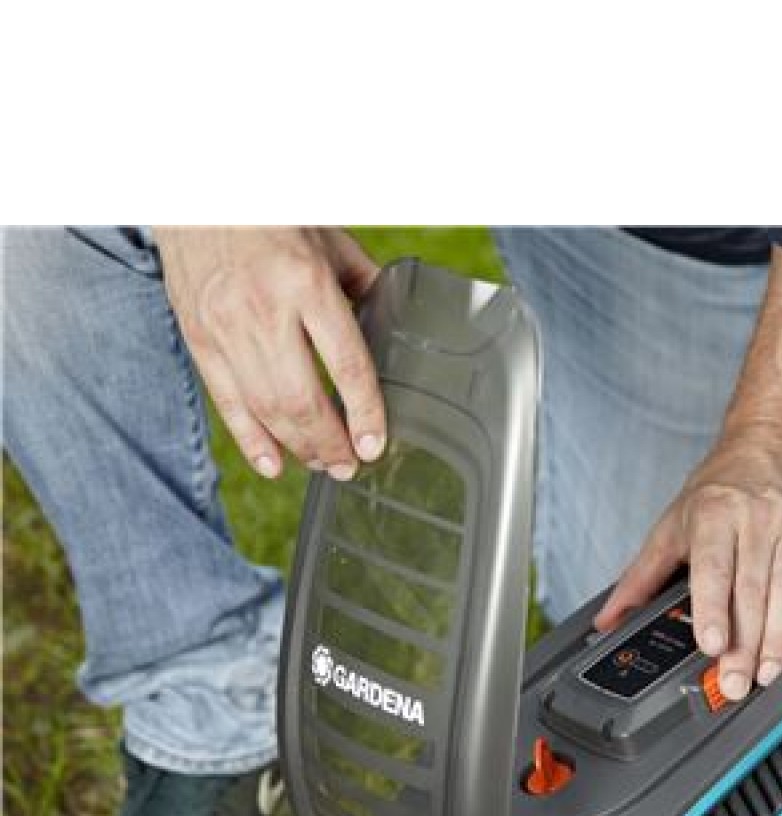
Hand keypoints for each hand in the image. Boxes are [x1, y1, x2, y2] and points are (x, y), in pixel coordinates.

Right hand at [155, 227, 384, 479]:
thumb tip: (393, 326)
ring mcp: (226, 327)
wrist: (195, 191)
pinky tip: (274, 464)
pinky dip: (250, 440)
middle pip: (302, 399)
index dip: (363, 413)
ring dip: (298, 447)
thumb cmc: (272, 215)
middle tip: (350, 466)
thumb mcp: (330, 241)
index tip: (375, 444)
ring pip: (266, 408)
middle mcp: (264, 309)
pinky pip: (226, 402)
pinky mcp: (199, 337)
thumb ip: (362, 286)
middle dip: (330, 443)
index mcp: (306, 283)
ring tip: (323, 465)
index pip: (345, 365)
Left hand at [594, 429, 781, 700]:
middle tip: (737, 682)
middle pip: (752, 589)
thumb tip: (609, 618)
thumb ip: (642, 576)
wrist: (775, 441)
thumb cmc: (721, 489)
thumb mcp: (672, 524)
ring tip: (770, 671)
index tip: (711, 643)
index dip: (713, 608)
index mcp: (713, 515)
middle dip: (745, 642)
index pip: (713, 568)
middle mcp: (757, 518)